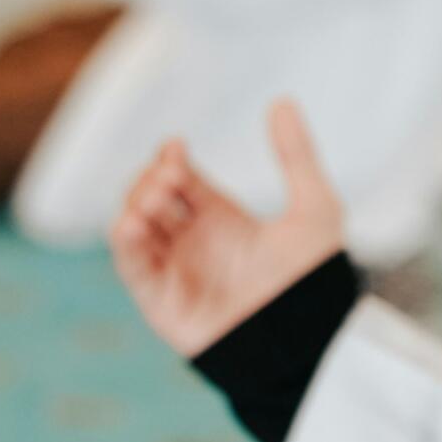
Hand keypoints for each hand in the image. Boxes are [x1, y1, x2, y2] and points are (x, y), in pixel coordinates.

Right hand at [110, 98, 343, 356]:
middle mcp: (193, 242)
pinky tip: (135, 222)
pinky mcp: (163, 301)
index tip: (177, 148)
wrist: (306, 341)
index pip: (179, 178)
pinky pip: (132, 267)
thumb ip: (296, 156)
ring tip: (157, 195)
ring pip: (134, 227)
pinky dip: (125, 242)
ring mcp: (176, 270)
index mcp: (221, 218)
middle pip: (150, 197)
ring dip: (134, 204)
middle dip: (151, 178)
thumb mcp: (315, 208)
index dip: (170, 159)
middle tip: (171, 173)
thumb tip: (282, 100)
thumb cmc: (315, 281)